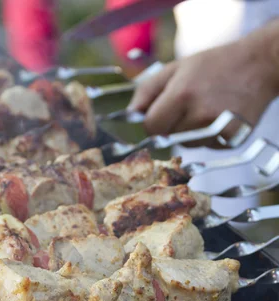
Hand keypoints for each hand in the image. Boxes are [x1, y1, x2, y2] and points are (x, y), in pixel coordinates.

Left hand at [128, 20, 278, 139]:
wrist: (259, 64)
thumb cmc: (212, 65)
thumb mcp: (175, 68)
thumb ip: (147, 90)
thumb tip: (130, 114)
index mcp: (181, 95)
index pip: (151, 127)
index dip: (152, 121)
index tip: (159, 113)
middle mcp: (199, 114)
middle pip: (167, 137)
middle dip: (171, 124)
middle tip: (189, 104)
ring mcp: (218, 128)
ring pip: (186, 144)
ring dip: (189, 132)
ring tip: (206, 108)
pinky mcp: (232, 138)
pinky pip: (206, 147)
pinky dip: (207, 136)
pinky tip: (219, 116)